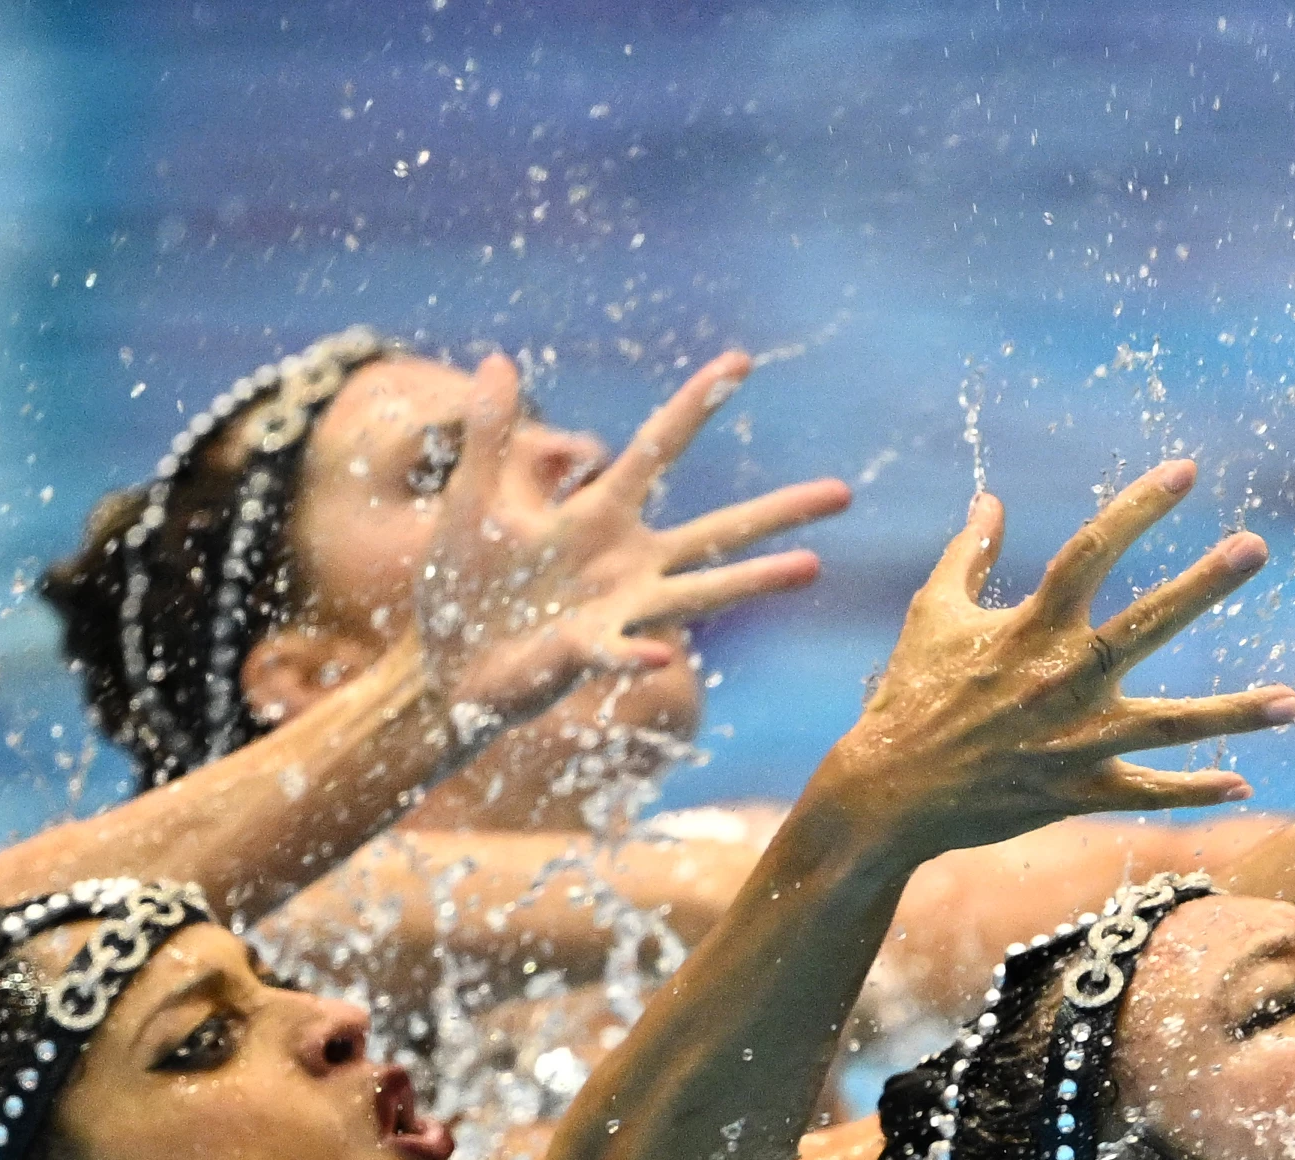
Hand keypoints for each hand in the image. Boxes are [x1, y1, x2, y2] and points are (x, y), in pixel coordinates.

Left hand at [407, 351, 849, 734]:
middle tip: (845, 493)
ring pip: (703, 590)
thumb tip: (498, 359)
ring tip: (814, 567)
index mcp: (600, 517)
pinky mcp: (589, 654)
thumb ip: (489, 435)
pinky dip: (635, 654)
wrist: (450, 666)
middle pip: (718, 530)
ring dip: (756, 579)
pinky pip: (619, 653)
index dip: (695, 405)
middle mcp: (632, 564)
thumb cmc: (466, 586)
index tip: (740, 361)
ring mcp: (622, 611)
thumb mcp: (473, 499)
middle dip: (780, 512)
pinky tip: (655, 655)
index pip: (656, 450)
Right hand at [822, 463, 1294, 849]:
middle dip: (1202, 585)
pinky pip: (1149, 791)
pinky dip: (1196, 789)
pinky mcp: (1080, 790)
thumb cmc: (911, 696)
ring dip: (1235, 713)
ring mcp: (1076, 740)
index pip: (1090, 551)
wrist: (889, 793)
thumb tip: (988, 500)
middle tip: (1255, 546)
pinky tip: (1244, 783)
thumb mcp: (934, 615)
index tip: (1185, 471)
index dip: (1138, 508)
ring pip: (1171, 725)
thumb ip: (967, 555)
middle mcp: (1061, 678)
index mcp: (1029, 627)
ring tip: (1294, 702)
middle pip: (1145, 624)